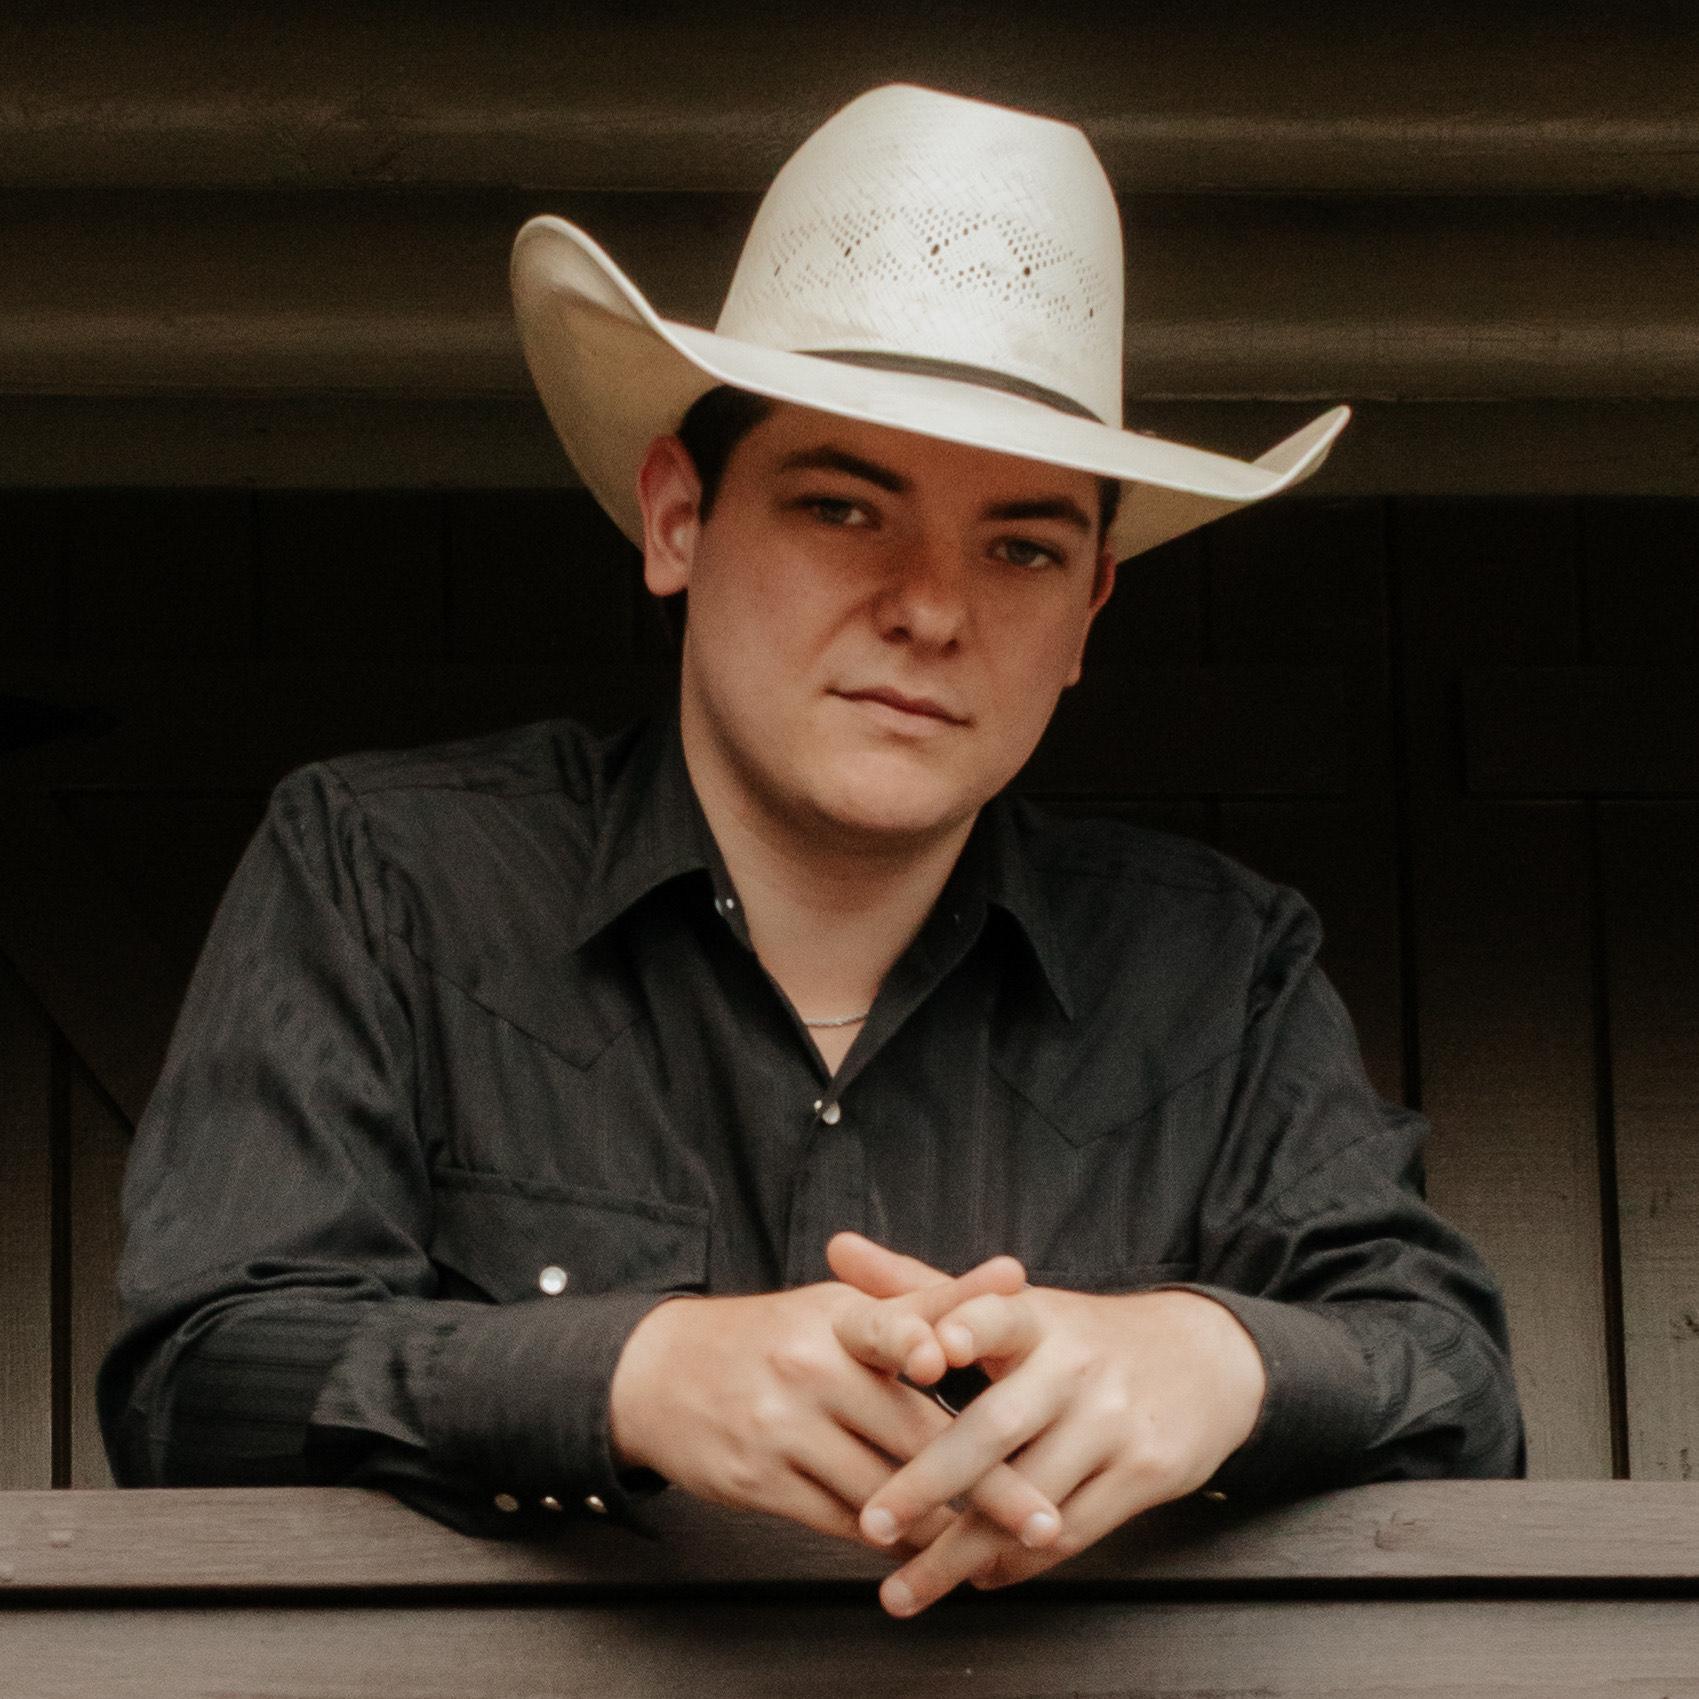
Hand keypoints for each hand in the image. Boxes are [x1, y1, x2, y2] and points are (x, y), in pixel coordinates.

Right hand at [606, 1254, 1061, 1549]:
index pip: (882, 1323)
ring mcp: (781, 1427)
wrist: (662, 1371)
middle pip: (909, 1433)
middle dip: (984, 1482)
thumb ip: (929, 1300)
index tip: (939, 1357)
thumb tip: (1016, 1277)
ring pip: (880, 1490)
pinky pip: (840, 1520)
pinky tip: (924, 1547)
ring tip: (1000, 1546)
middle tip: (1042, 1517)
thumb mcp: (842, 1307)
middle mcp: (809, 1367)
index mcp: (837, 1318)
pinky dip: (887, 1537)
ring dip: (942, 1523)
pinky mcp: (760, 1480)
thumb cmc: (778, 1335)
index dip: (911, 1336)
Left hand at [832, 1237, 1266, 1615]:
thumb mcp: (1011, 1304)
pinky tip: (976, 1577)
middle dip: (930, 1481)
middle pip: (997, 1427)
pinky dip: (1018, 1562)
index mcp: (1036, 1317)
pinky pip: (1072, 1531)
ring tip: (904, 1586)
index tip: (930, 1350)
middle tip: (871, 1524)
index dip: (965, 1327)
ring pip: (1029, 1497)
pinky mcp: (1146, 1472)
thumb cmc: (1076, 1338)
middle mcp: (1076, 1364)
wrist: (1202, 1362)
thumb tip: (835, 1249)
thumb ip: (919, 1287)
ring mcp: (1114, 1420)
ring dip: (963, 1549)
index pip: (997, 1314)